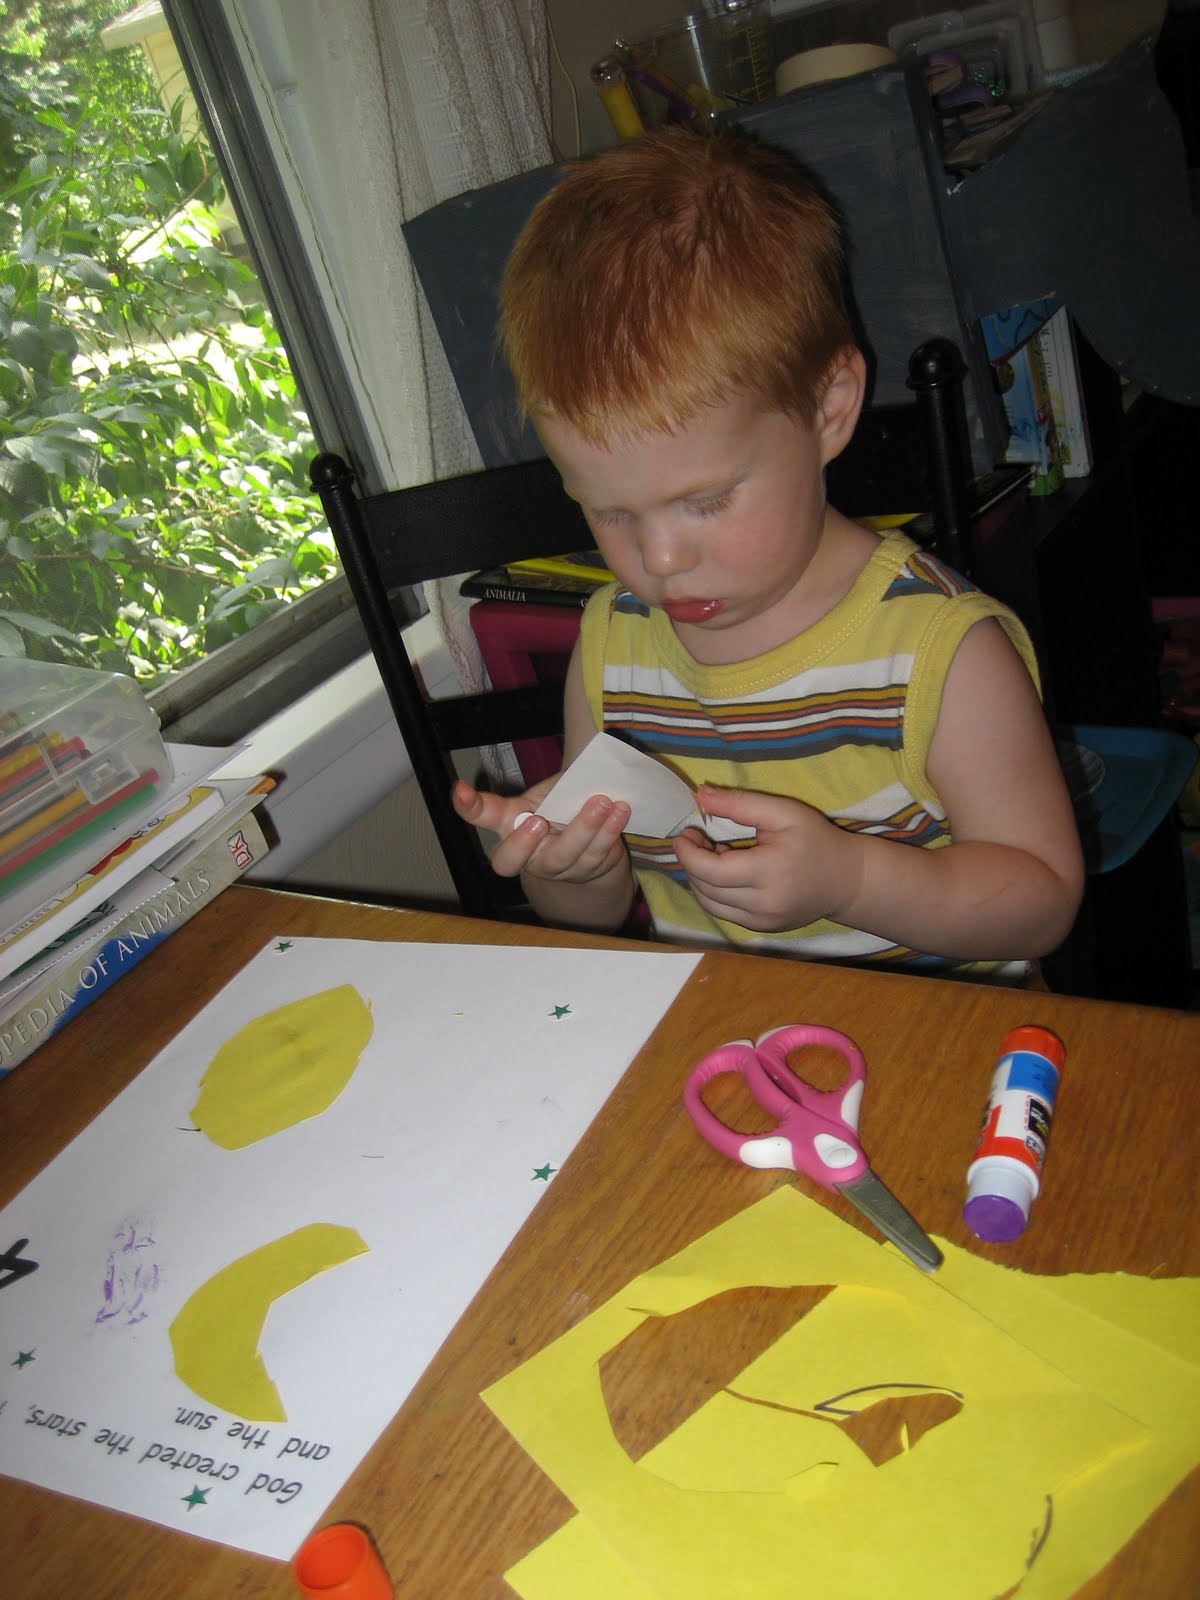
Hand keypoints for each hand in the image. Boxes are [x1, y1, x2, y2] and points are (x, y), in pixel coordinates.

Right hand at [452, 779, 630, 885]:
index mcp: (510, 825)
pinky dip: (609, 832)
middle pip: (510, 860)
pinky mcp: (585, 872)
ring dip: (584, 829)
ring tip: (602, 802)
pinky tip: (619, 811)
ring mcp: (555, 868)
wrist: (595, 839)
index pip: (482, 815)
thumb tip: (582, 775)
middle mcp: (526, 852)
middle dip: (524, 844)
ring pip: (563, 858)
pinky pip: (596, 856)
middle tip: (539, 821)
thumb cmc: (564, 808)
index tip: (460, 791)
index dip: (468, 807)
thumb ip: (556, 788)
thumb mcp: (553, 792)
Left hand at [673, 785, 858, 931]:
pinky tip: (727, 874)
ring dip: (700, 880)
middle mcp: (764, 904)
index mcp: (769, 872)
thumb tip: (700, 795)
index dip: (688, 853)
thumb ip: (740, 803)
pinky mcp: (762, 929)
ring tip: (711, 856)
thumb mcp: (783, 812)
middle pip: (706, 888)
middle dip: (692, 863)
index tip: (684, 834)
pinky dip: (715, 894)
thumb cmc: (816, 840)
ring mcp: (762, 922)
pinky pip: (724, 913)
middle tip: (696, 839)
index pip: (710, 871)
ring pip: (710, 905)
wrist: (847, 880)